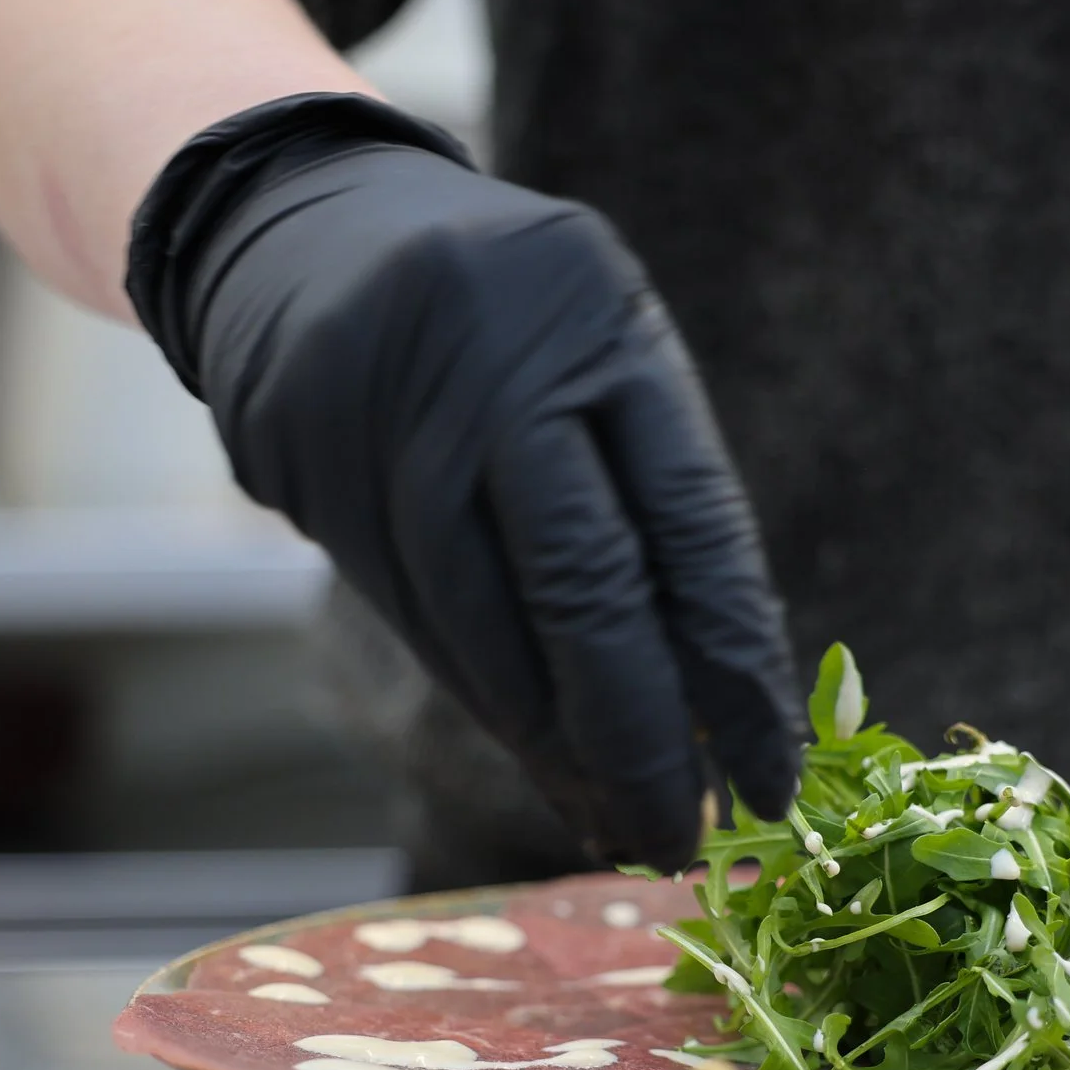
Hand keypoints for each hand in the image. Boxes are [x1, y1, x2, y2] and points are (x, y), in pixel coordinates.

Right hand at [127, 95, 800, 870]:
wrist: (299, 225)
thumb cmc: (503, 318)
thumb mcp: (600, 352)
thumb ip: (653, 499)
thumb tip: (715, 705)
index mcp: (601, 324)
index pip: (688, 529)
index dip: (734, 674)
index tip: (769, 785)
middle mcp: (493, 365)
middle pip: (581, 596)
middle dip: (637, 743)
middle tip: (677, 844)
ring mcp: (386, 414)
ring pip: (485, 634)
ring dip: (559, 754)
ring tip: (614, 828)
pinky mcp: (306, 464)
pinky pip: (416, 624)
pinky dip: (489, 708)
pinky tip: (541, 764)